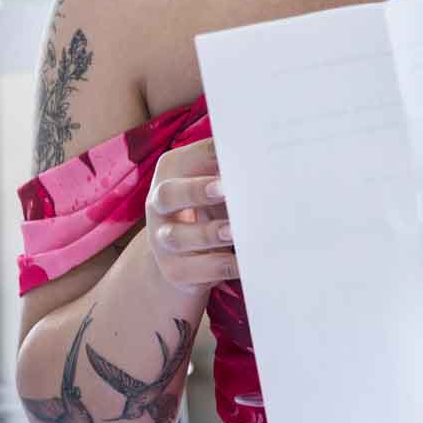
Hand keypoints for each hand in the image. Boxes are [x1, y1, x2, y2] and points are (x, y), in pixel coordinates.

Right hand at [145, 137, 236, 294]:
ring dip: (208, 233)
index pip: (187, 159)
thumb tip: (263, 160)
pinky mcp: (175, 270)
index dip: (209, 154)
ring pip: (178, 237)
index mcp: (170, 173)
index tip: (238, 152)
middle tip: (226, 189)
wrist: (183, 254)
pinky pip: (196, 270)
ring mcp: (162, 240)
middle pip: (168, 195)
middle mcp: (159, 205)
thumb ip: (229, 171)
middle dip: (196, 191)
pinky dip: (221, 266)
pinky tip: (244, 262)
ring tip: (235, 231)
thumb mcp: (214, 183)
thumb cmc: (208, 206)